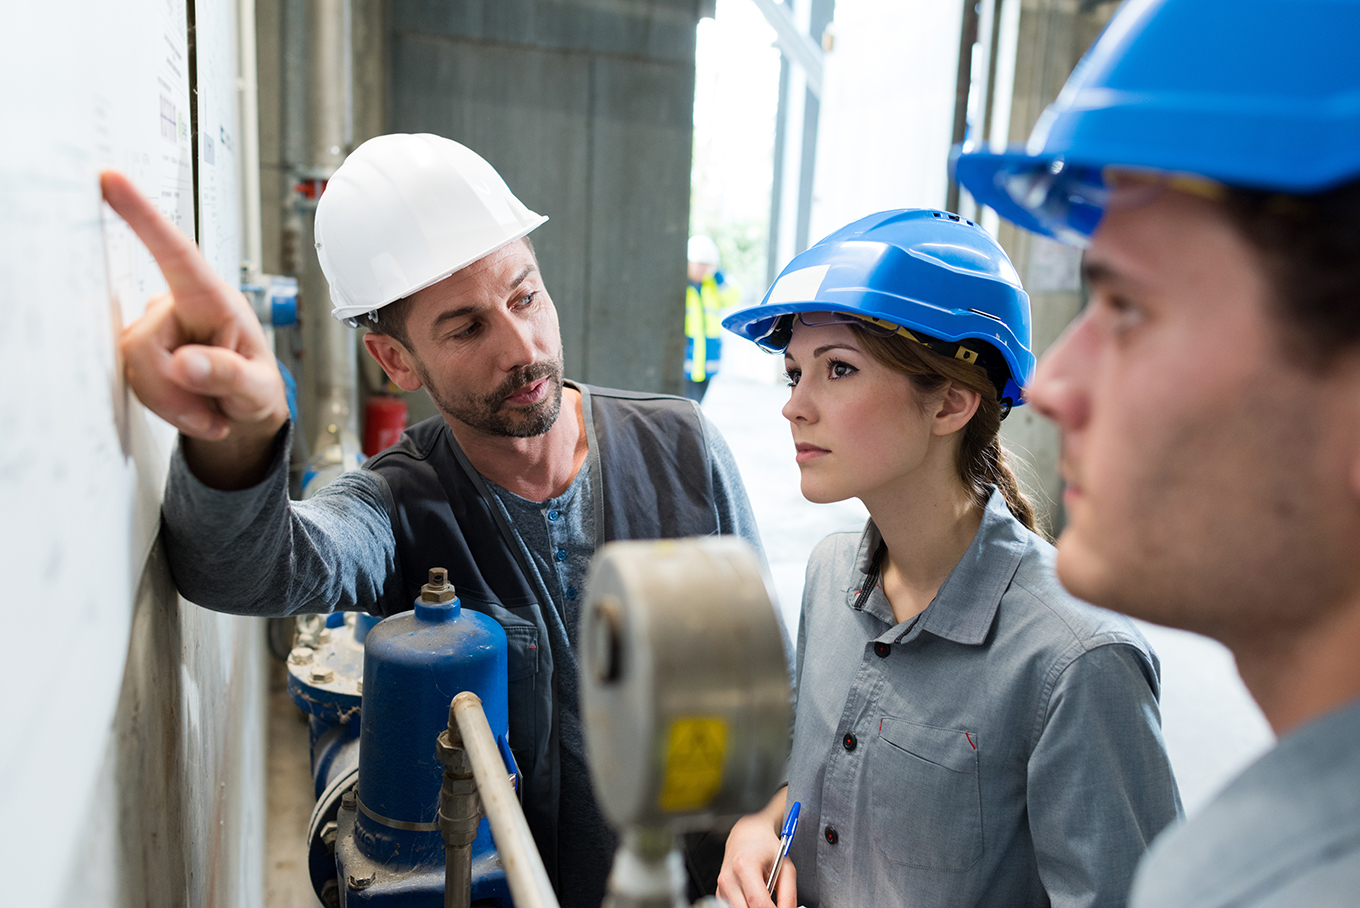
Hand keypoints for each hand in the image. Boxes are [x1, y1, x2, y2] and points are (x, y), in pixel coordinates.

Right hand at [103, 170, 288, 486]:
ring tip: (207, 407)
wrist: (246, 412)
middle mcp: (178, 307)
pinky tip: (194, 407)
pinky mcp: (141, 350)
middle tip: (209, 407)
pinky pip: (133, 380)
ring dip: (171, 400)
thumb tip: (186, 363)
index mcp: (214, 300)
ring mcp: (156, 330)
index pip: (175, 253)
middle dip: (171, 387)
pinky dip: (164, 405)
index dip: (141, 215)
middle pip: (142, 343)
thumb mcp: (258, 389)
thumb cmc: (258, 389)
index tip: (112, 180)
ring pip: (134, 366)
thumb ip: (227, 375)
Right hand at [716, 789, 796, 907]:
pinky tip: (753, 897)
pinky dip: (747, 906)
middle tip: (774, 904)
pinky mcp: (719, 893)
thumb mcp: (786, 867)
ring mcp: (722, 886)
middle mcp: (729, 877)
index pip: (759, 903)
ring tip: (763, 898)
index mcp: (745, 866)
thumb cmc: (765, 847)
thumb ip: (788, 894)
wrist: (747, 836)